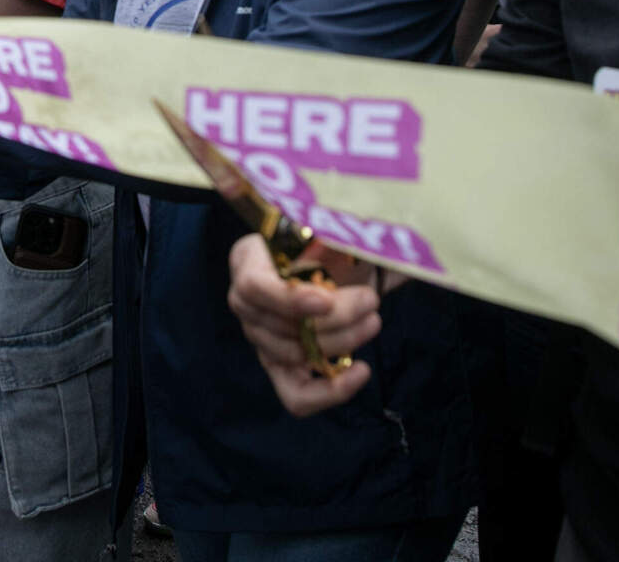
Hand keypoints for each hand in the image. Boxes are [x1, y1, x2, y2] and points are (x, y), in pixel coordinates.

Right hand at [226, 234, 381, 413]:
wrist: (335, 256)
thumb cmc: (328, 234)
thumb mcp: (329, 221)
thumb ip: (340, 225)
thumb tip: (373, 234)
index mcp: (248, 259)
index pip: (254, 287)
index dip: (289, 299)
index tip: (326, 297)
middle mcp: (245, 303)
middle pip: (281, 328)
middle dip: (335, 321)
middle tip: (372, 303)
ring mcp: (260, 337)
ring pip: (295, 357)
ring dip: (342, 343)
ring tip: (373, 320)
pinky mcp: (281, 367)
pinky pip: (296, 396)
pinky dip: (330, 393)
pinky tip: (360, 371)